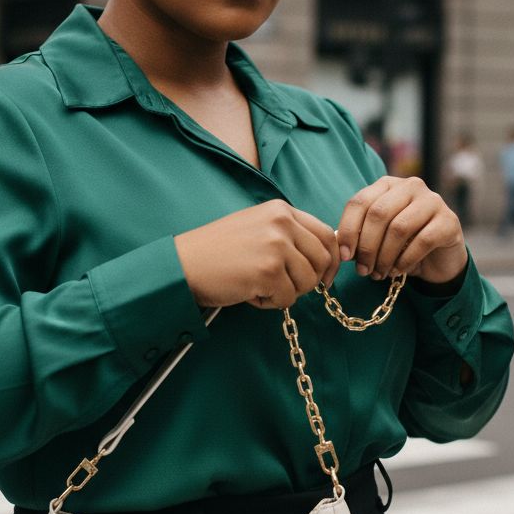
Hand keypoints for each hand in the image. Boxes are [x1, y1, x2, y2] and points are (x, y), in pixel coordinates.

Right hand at [174, 199, 339, 309]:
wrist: (183, 265)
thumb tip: (322, 256)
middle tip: (286, 288)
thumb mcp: (256, 228)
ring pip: (307, 282)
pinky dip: (270, 303)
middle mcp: (282, 223)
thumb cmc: (216, 252)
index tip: (324, 278)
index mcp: (280, 210)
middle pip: (322, 259)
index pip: (326, 234)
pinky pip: (288, 298)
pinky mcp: (268, 271)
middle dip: (309, 280)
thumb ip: (287, 235)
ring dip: (287, 293)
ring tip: (259, 287)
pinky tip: (249, 293)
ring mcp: (276, 246)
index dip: (330, 261)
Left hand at [336, 176, 467, 285]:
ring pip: (399, 228)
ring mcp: (433, 200)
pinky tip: (398, 271)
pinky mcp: (449, 220)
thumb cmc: (402, 245)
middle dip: (367, 246)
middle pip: (378, 213)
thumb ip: (359, 237)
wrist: (438, 258)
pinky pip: (422, 240)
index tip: (344, 255)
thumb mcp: (376, 238)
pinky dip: (405, 260)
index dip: (348, 230)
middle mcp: (411, 186)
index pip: (360, 201)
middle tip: (363, 270)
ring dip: (385, 256)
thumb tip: (343, 249)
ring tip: (379, 273)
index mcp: (387, 185)